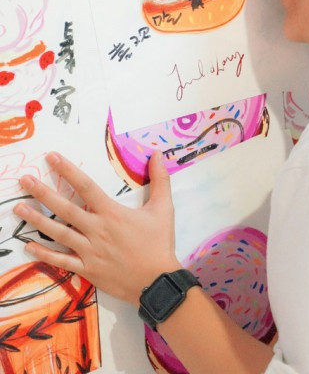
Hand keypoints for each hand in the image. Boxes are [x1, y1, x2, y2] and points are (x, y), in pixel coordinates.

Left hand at [14, 151, 180, 305]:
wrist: (156, 280)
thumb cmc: (159, 242)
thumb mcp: (163, 208)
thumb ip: (160, 180)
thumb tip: (159, 154)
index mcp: (112, 213)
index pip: (86, 187)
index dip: (68, 171)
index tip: (52, 158)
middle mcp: (96, 230)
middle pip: (64, 208)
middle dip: (43, 193)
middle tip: (24, 181)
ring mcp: (88, 251)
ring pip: (57, 233)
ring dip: (36, 220)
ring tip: (18, 208)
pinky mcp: (86, 269)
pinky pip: (60, 260)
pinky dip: (43, 253)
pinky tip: (29, 245)